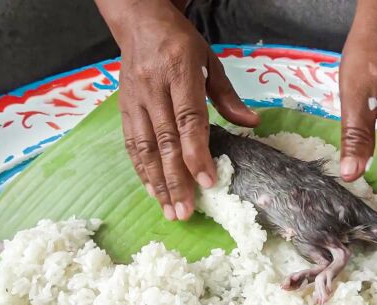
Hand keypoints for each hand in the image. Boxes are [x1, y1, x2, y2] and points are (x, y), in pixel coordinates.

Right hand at [96, 0, 258, 220]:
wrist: (139, 22)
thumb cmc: (180, 41)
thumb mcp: (210, 60)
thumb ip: (227, 96)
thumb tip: (252, 123)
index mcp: (179, 72)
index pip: (188, 120)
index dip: (196, 153)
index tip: (206, 182)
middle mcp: (154, 88)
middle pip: (164, 141)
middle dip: (175, 180)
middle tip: (184, 211)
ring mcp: (135, 99)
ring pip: (144, 147)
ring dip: (156, 182)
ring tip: (168, 209)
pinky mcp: (124, 107)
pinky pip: (131, 143)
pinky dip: (141, 168)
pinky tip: (151, 188)